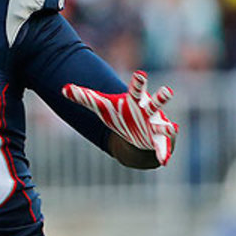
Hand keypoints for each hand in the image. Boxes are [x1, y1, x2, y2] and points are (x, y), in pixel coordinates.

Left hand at [62, 71, 179, 165]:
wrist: (135, 130)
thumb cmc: (119, 113)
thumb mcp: (100, 105)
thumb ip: (84, 96)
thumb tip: (63, 89)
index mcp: (135, 101)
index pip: (136, 89)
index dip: (139, 81)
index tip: (140, 74)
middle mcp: (148, 111)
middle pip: (155, 103)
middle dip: (161, 98)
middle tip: (168, 92)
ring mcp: (155, 126)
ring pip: (163, 126)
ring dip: (167, 128)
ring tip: (172, 128)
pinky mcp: (158, 140)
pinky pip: (162, 147)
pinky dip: (163, 154)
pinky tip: (164, 161)